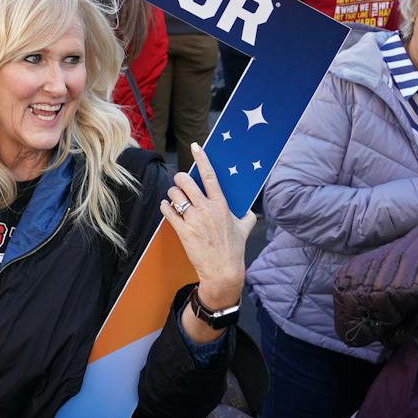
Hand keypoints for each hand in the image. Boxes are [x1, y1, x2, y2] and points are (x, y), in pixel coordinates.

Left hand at [161, 143, 256, 309]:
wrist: (222, 271)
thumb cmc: (234, 249)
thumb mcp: (245, 229)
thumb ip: (247, 216)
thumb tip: (251, 210)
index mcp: (221, 205)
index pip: (210, 176)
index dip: (202, 159)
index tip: (195, 146)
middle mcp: (206, 209)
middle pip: (186, 182)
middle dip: (180, 178)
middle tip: (181, 182)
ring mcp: (193, 220)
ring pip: (175, 194)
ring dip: (173, 193)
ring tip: (176, 198)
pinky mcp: (182, 231)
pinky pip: (168, 211)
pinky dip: (166, 206)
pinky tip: (168, 207)